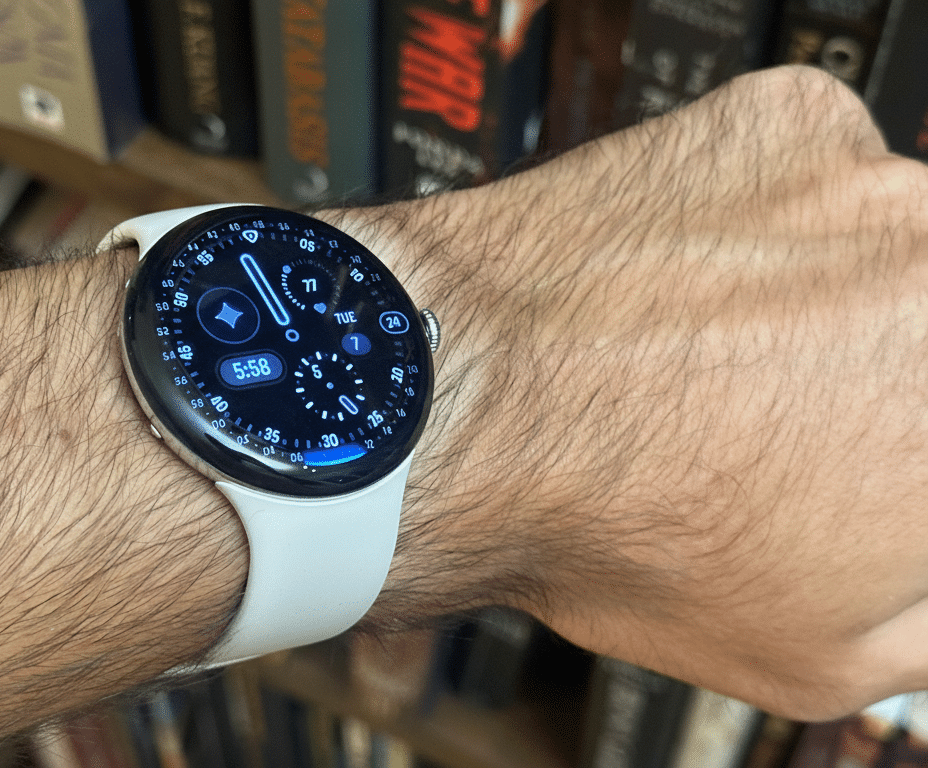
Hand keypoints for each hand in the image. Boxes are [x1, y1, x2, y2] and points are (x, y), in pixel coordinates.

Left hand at [338, 66, 927, 719]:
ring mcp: (878, 182)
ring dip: (823, 302)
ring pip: (882, 251)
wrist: (457, 407)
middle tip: (786, 425)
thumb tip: (920, 568)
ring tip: (710, 359)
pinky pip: (805, 180)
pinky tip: (683, 289)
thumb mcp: (830, 654)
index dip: (892, 457)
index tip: (856, 472)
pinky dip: (759, 229)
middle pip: (919, 328)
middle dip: (878, 382)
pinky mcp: (788, 121)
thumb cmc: (620, 530)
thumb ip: (925, 610)